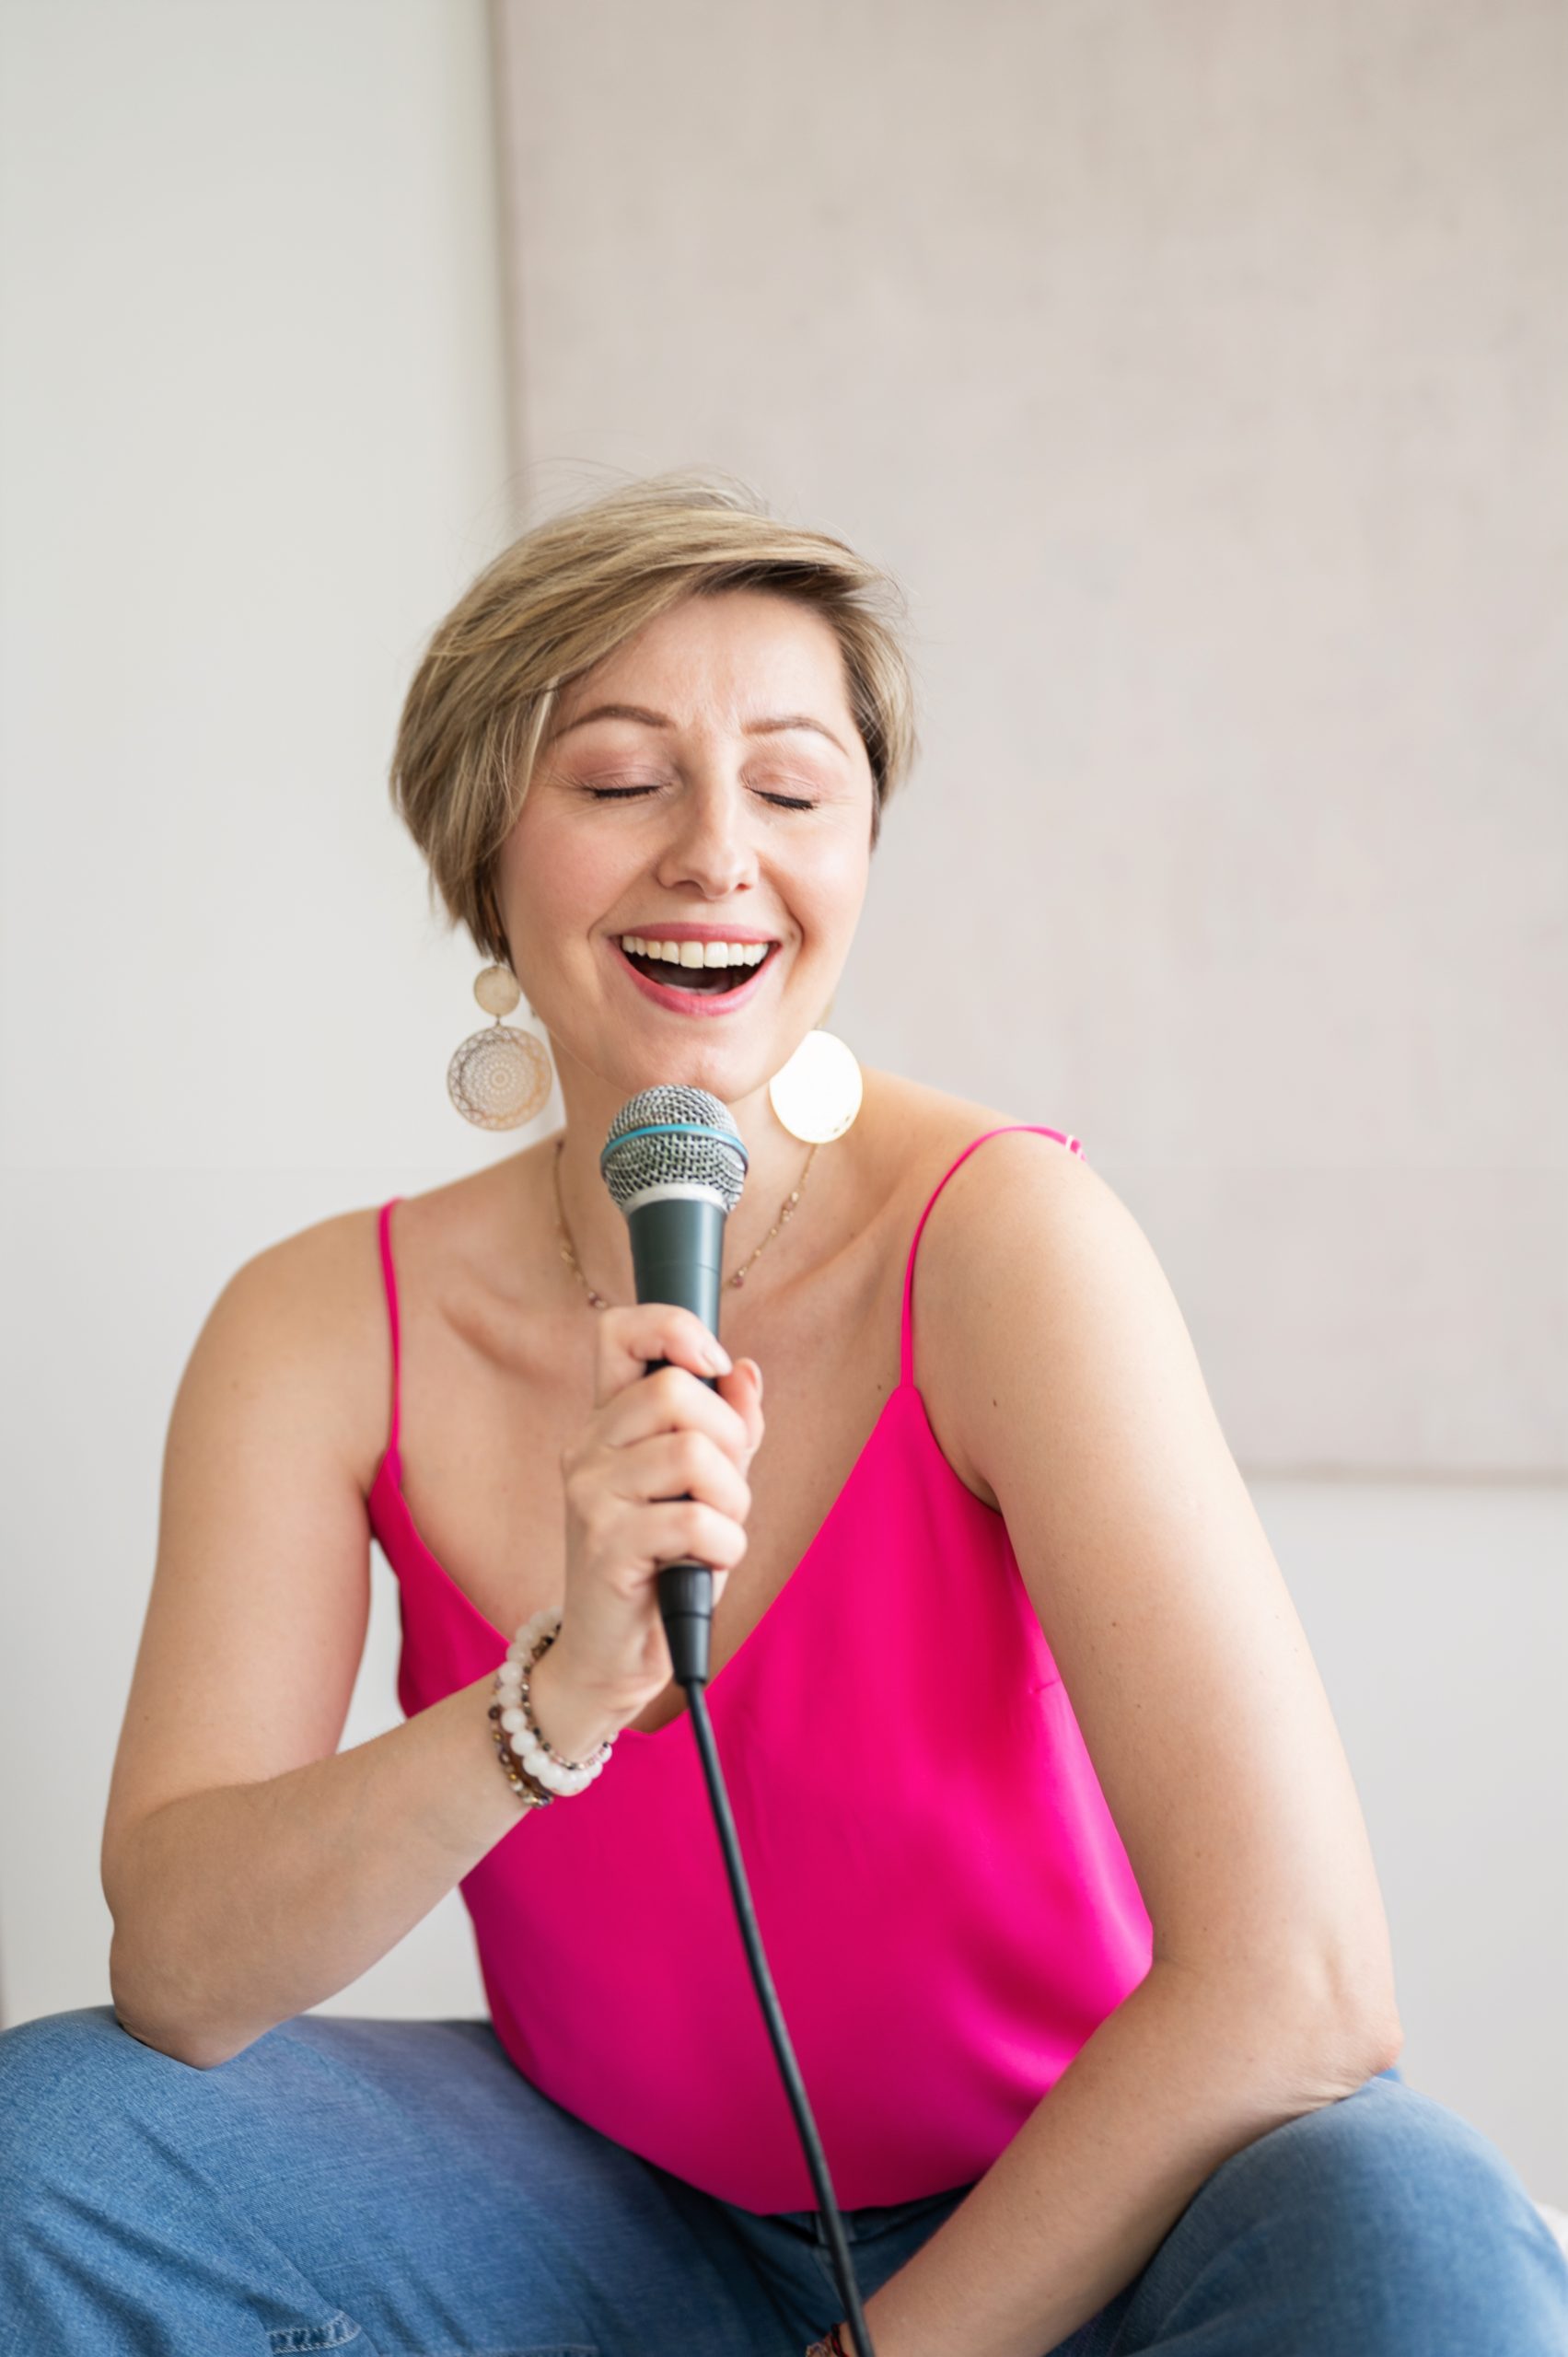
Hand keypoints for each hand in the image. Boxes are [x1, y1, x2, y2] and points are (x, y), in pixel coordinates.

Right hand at [551, 1301, 763, 1717]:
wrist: (612, 1657)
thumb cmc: (662, 1568)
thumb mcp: (705, 1490)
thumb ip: (728, 1431)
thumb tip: (747, 1373)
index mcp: (607, 1423)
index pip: (619, 1331)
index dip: (673, 1328)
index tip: (714, 1365)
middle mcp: (588, 1448)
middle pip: (676, 1389)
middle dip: (730, 1440)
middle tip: (726, 1493)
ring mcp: (590, 1495)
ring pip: (691, 1451)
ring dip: (732, 1501)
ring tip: (718, 1536)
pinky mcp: (604, 1545)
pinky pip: (693, 1521)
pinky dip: (724, 1547)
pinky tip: (708, 1567)